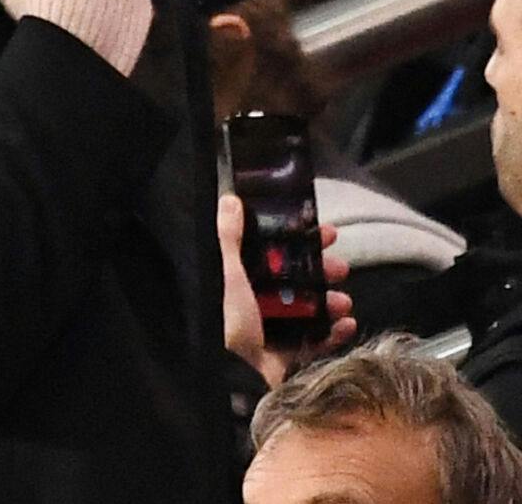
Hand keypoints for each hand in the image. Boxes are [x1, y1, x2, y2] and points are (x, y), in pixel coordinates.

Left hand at [218, 195, 355, 388]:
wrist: (229, 372)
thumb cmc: (225, 319)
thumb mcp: (226, 273)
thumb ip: (230, 239)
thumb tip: (229, 200)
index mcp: (244, 282)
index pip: (278, 256)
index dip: (303, 242)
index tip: (326, 232)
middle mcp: (260, 304)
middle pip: (300, 282)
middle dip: (324, 272)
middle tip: (341, 267)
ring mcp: (277, 331)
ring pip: (313, 311)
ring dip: (333, 303)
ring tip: (343, 301)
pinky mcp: (290, 357)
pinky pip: (319, 343)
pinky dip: (335, 334)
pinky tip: (347, 325)